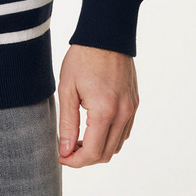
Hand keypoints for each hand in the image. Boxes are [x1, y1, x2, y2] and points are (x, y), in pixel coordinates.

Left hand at [58, 44, 138, 167]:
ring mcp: (131, 109)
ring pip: (117, 146)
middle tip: (66, 149)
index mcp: (104, 111)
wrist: (106, 35)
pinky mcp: (134, 104)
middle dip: (85, 158)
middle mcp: (123, 114)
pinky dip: (109, 138)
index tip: (61, 156)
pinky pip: (124, 132)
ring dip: (98, 149)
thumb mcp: (67, 88)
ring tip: (77, 139)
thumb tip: (65, 150)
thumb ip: (67, 122)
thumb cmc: (83, 58)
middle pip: (106, 154)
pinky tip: (93, 128)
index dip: (75, 161)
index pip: (91, 152)